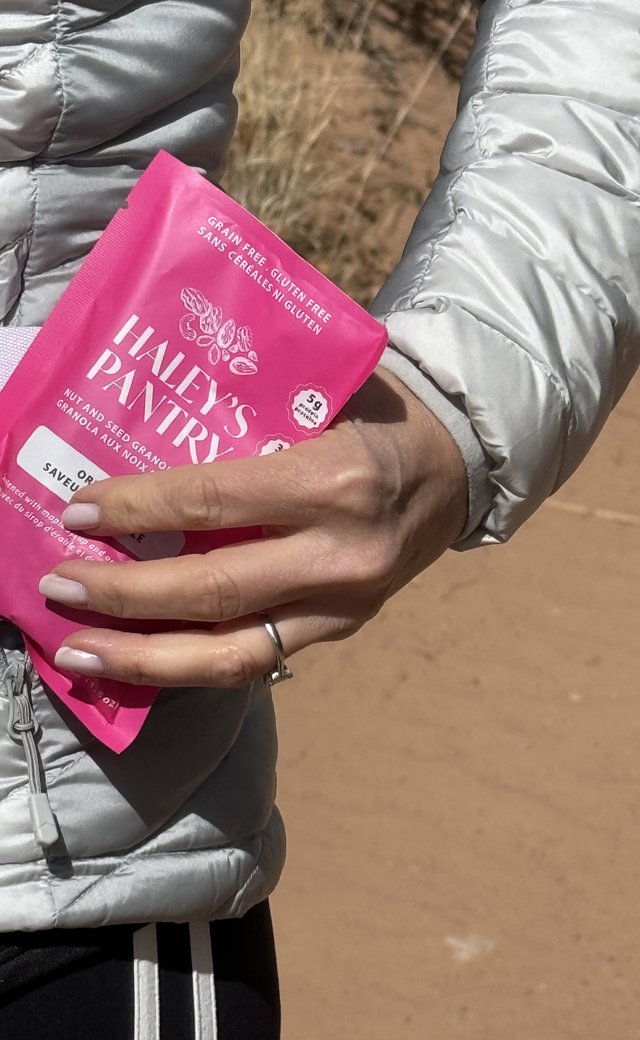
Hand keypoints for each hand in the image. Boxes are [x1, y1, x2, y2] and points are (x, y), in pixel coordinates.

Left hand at [39, 369, 467, 686]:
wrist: (460, 465)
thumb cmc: (380, 413)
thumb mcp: (322, 393)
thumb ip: (248, 417)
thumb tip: (143, 437)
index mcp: (334, 480)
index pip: (213, 502)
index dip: (137, 510)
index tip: (78, 509)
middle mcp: (341, 554)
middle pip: (212, 590)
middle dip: (123, 594)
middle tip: (57, 586)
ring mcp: (346, 604)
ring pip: (232, 652)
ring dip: (145, 658)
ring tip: (78, 654)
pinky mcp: (345, 629)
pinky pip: (258, 659)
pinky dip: (192, 666)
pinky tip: (141, 662)